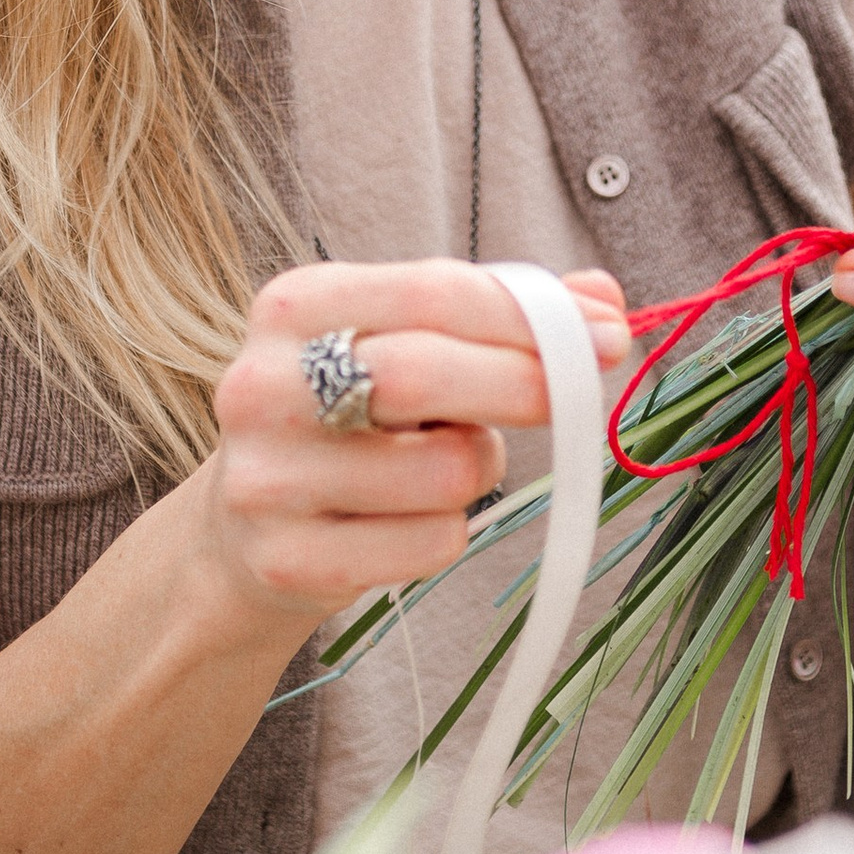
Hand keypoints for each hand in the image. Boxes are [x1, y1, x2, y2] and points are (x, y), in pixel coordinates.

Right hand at [204, 259, 632, 635]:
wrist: (246, 530)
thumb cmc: (353, 419)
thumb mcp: (409, 345)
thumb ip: (502, 315)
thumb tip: (605, 302)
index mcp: (295, 307)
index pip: (432, 292)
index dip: (531, 314)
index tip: (607, 332)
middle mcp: (263, 385)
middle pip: (423, 372)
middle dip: (525, 383)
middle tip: (584, 393)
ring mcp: (265, 478)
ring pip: (443, 470)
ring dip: (479, 468)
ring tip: (444, 464)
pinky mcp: (285, 561)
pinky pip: (431, 544)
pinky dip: (450, 532)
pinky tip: (410, 519)